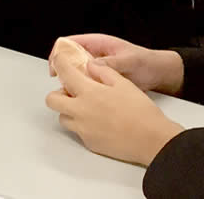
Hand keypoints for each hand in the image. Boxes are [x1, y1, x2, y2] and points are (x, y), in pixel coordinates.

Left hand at [46, 60, 184, 166]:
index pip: (65, 73)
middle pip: (52, 100)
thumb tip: (91, 66)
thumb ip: (104, 71)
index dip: (59, 63)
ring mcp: (83, 129)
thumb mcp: (124, 83)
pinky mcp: (89, 143)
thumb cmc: (141, 112)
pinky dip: (82, 125)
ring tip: (86, 107)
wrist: (152, 140)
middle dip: (58, 93)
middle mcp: (80, 111)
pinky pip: (77, 132)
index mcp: (89, 92)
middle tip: (71, 91)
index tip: (59, 61)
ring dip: (69, 110)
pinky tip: (99, 122)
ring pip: (63, 118)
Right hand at [47, 34, 183, 93]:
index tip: (56, 66)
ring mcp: (97, 68)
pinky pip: (86, 84)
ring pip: (76, 73)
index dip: (60, 53)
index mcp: (98, 43)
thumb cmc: (146, 62)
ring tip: (70, 94)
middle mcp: (95, 55)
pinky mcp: (101, 80)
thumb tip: (92, 65)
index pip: (71, 43)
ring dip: (71, 82)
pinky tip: (82, 99)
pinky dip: (81, 90)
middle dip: (62, 70)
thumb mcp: (130, 60)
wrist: (159, 74)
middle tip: (61, 84)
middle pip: (69, 59)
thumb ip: (112, 62)